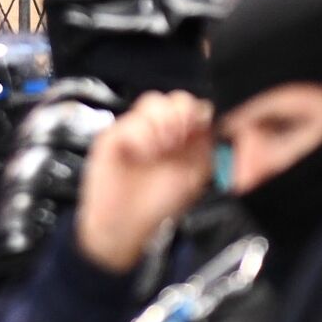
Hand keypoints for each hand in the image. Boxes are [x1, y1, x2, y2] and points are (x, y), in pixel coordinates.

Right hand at [76, 91, 212, 272]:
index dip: (197, 112)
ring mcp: (135, 130)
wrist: (127, 224)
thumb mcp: (195, 174)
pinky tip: (142, 155)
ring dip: (161, 124)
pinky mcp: (113, 136)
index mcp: (180, 135)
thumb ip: (205, 146)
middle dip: (181, 115)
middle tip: (178, 138)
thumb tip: (208, 118)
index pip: (192, 106)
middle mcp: (157, 129)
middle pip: (173, 98)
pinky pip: (129, 122)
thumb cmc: (158, 202)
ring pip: (151, 102)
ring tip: (160, 148)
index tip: (199, 129)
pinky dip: (141, 138)